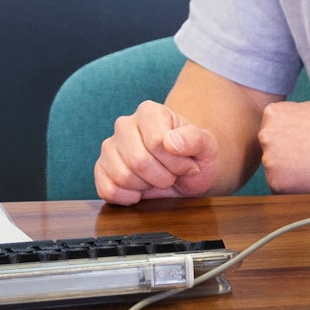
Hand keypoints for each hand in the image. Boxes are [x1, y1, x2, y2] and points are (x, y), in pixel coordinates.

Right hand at [94, 100, 220, 205]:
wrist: (185, 175)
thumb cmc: (195, 157)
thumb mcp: (207, 147)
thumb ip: (195, 139)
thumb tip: (171, 142)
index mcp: (149, 112)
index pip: (157, 142)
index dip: (176, 162)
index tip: (186, 164)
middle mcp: (125, 125)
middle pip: (138, 161)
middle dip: (162, 177)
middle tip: (172, 175)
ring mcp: (110, 147)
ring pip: (122, 176)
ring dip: (146, 187)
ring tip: (156, 180)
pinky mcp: (101, 169)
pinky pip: (108, 190)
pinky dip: (128, 198)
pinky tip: (140, 191)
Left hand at [256, 101, 309, 192]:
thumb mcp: (308, 109)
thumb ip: (289, 117)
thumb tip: (283, 127)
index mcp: (271, 114)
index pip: (273, 132)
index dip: (292, 140)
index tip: (307, 144)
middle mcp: (264, 136)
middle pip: (272, 151)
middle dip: (288, 157)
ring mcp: (268, 160)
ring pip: (275, 171)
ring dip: (290, 174)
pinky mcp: (276, 183)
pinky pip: (281, 189)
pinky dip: (294, 188)